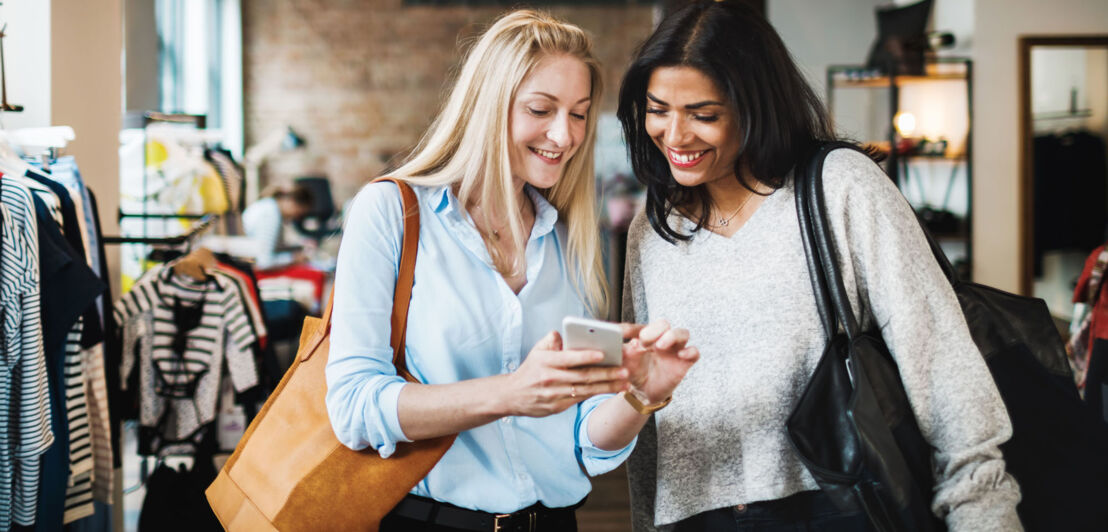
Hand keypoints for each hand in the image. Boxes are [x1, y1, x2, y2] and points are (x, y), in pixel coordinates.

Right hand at [505, 331, 629, 417]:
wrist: (512, 396)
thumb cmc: (530, 370)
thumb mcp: (536, 351)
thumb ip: (551, 340)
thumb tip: (563, 333)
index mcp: (545, 362)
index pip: (569, 358)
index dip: (586, 356)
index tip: (604, 354)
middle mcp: (550, 379)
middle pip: (582, 377)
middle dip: (606, 374)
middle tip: (624, 371)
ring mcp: (554, 395)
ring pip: (585, 390)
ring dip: (607, 387)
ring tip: (625, 383)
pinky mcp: (557, 407)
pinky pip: (580, 400)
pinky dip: (597, 395)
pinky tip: (612, 391)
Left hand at [620, 320, 698, 403]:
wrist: (645, 392)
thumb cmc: (635, 373)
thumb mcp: (626, 364)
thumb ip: (625, 353)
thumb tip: (628, 344)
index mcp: (647, 336)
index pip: (643, 325)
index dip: (636, 329)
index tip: (626, 336)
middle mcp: (662, 339)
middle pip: (664, 324)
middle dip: (655, 330)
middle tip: (644, 342)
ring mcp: (675, 350)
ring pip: (683, 333)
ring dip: (672, 336)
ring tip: (660, 346)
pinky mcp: (684, 362)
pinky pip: (694, 352)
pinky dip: (690, 351)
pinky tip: (680, 355)